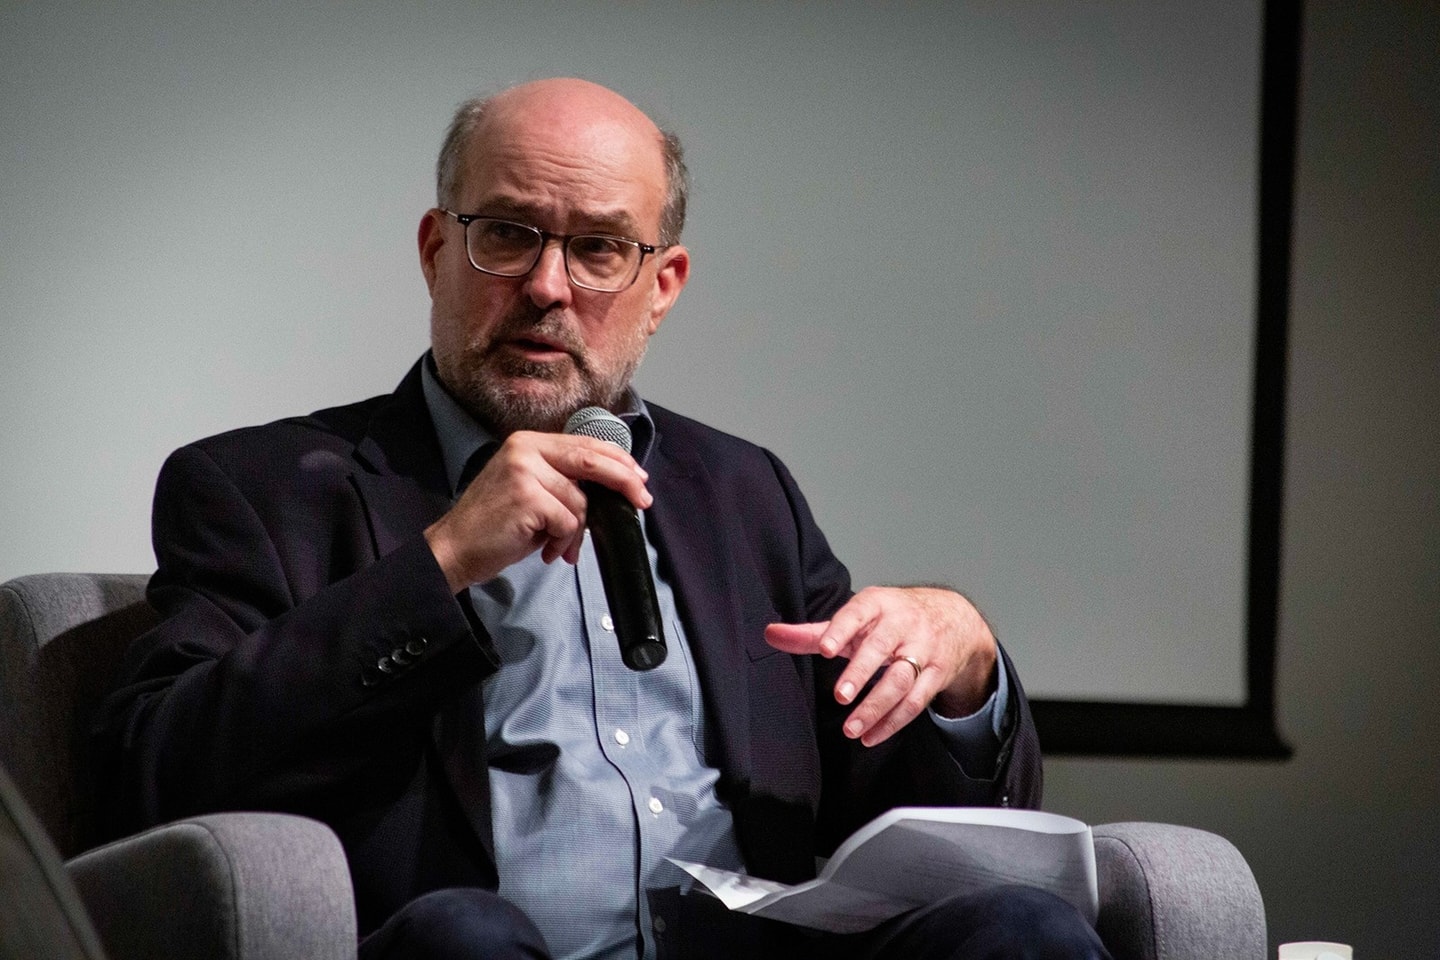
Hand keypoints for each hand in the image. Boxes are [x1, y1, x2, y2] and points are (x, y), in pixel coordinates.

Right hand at [424, 431, 650, 590]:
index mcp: (529, 442)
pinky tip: (543, 548)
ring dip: (575, 532)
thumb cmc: (495, 526)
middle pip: (591, 461)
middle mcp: (526, 449)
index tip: (638, 477)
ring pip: (580, 502)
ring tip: (555, 545)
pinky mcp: (526, 497)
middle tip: (642, 501)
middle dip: (624, 482)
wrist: (455, 548)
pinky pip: (568, 521)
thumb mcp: (531, 490)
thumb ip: (563, 481)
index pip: (584, 444)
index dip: (617, 460)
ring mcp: (525, 471)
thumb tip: (610, 489)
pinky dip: (561, 541)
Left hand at [764, 586, 997, 746]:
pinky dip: (893, 722)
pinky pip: (916, 702)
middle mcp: (902, 625)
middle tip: (840, 696)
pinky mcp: (937, 674)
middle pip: (881, 649)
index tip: (825, 649)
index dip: (841, 630)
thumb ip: (814, 632)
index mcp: (877, 604)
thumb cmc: (893, 618)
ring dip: (876, 707)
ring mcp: (923, 650)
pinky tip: (871, 736)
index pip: (857, 614)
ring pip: (901, 680)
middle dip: (860, 673)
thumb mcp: (858, 617)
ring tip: (851, 729)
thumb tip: (771, 634)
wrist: (953, 617)